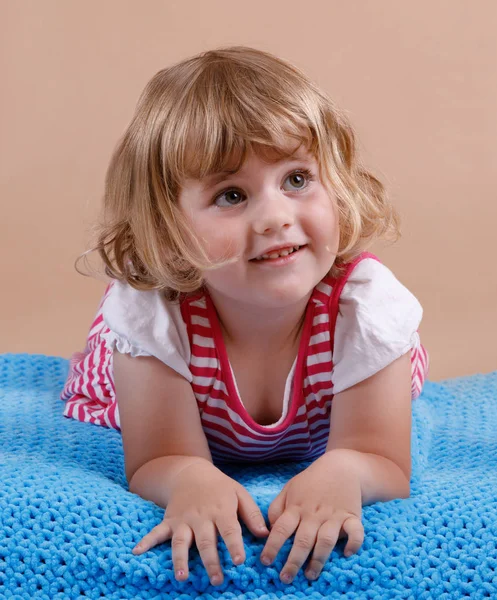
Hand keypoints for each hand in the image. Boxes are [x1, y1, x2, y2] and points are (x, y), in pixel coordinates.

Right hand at [132, 461, 268, 585]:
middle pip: (205, 541)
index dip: (235, 546)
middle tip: (217, 580)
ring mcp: (183, 520)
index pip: (229, 530)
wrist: (192, 472)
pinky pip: (157, 532)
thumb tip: (265, 534)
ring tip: (181, 577)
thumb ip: (252, 514)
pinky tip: (137, 552)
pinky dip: (147, 541)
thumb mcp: (239, 494)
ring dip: (181, 559)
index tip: (240, 561)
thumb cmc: (220, 488)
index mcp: (221, 510)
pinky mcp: (169, 521)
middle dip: (211, 561)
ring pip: (181, 541)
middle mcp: (201, 516)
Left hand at [260, 450, 363, 582]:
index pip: (281, 528)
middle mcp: (314, 513)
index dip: (272, 546)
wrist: (341, 467)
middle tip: (286, 579)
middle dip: (293, 561)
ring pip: (326, 540)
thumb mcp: (289, 489)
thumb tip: (270, 529)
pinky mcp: (352, 515)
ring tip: (310, 575)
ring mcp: (334, 515)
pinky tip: (347, 554)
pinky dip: (353, 543)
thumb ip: (277, 508)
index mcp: (296, 507)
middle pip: (303, 540)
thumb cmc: (311, 481)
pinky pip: (356, 531)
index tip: (265, 562)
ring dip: (318, 559)